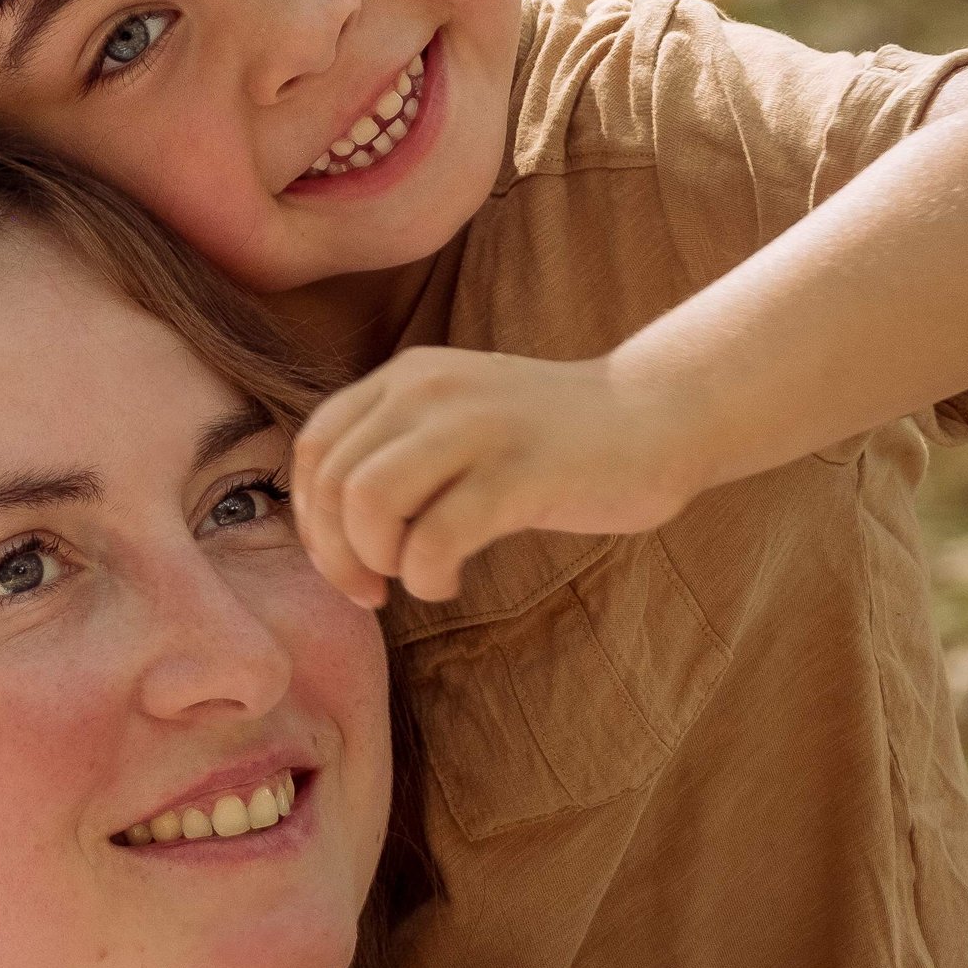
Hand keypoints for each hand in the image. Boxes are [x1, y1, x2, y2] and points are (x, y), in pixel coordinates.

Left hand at [291, 346, 698, 606]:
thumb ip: (394, 451)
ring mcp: (475, 427)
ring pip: (370, 503)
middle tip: (373, 590)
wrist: (656, 416)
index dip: (311, 519)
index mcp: (406, 377)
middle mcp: (429, 389)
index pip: (315, 447)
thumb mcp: (456, 421)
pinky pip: (434, 538)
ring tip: (415, 574)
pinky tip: (451, 582)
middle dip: (338, 555)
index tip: (345, 562)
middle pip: (335, 482)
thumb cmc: (549, 442)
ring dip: (378, 561)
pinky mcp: (519, 473)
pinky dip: (427, 578)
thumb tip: (326, 530)